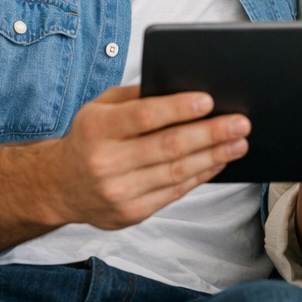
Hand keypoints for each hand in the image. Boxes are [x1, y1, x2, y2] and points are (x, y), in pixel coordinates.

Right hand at [52, 84, 249, 228]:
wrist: (60, 186)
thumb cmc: (89, 137)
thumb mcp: (100, 107)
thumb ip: (136, 96)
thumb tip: (183, 88)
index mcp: (97, 128)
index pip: (143, 117)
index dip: (178, 109)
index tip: (208, 100)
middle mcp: (106, 162)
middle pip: (168, 146)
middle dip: (210, 133)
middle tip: (241, 122)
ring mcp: (118, 191)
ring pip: (177, 172)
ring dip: (214, 156)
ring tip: (239, 142)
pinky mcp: (131, 212)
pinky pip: (175, 192)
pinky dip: (201, 176)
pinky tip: (218, 162)